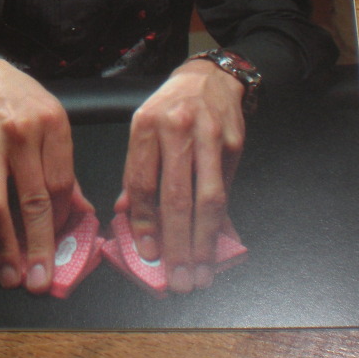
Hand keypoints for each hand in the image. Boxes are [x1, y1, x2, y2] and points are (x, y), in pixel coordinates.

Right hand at [0, 54, 92, 293]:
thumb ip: (65, 168)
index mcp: (53, 124)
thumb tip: (82, 215)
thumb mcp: (53, 122)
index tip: (58, 243)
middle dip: (39, 245)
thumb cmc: (22, 102)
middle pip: (35, 199)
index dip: (62, 219)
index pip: (62, 184)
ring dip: (5, 246)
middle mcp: (22, 133)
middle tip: (41, 280)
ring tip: (11, 275)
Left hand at [116, 58, 244, 293]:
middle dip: (176, 243)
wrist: (208, 78)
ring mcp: (209, 136)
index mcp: (146, 126)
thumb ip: (135, 172)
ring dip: (203, 242)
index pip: (142, 181)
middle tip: (178, 279)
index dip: (145, 222)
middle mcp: (177, 130)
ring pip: (207, 199)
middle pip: (176, 196)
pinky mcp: (234, 143)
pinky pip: (225, 190)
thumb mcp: (142, 129)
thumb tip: (124, 217)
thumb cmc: (169, 108)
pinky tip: (217, 245)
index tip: (148, 254)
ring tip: (200, 273)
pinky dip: (221, 222)